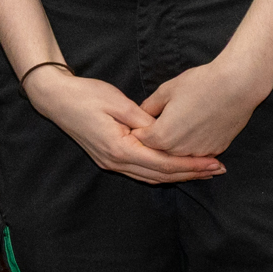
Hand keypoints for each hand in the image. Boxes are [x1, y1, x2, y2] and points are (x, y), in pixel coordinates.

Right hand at [23, 64, 226, 184]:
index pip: (163, 163)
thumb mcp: (118, 102)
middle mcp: (115, 162)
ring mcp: (110, 163)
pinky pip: (141, 172)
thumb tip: (165, 133)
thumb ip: (144, 120)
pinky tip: (175, 168)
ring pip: (151, 177)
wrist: (55, 98)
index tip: (213, 162)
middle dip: (190, 174)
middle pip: (160, 175)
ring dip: (178, 175)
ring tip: (203, 171)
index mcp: (120, 148)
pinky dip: (162, 172)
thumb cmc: (86, 95)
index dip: (190, 165)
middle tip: (217, 169)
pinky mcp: (108, 159)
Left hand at [137, 55, 267, 162]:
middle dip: (154, 140)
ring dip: (173, 146)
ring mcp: (200, 153)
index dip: (138, 130)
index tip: (137, 123)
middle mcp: (179, 150)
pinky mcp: (216, 150)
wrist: (237, 86)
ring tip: (177, 126)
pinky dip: (192, 146)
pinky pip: (197, 153)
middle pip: (158, 150)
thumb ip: (149, 107)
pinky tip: (194, 131)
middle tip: (155, 124)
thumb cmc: (200, 84)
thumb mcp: (165, 91)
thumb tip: (140, 115)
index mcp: (162, 136)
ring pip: (178, 154)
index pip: (140, 139)